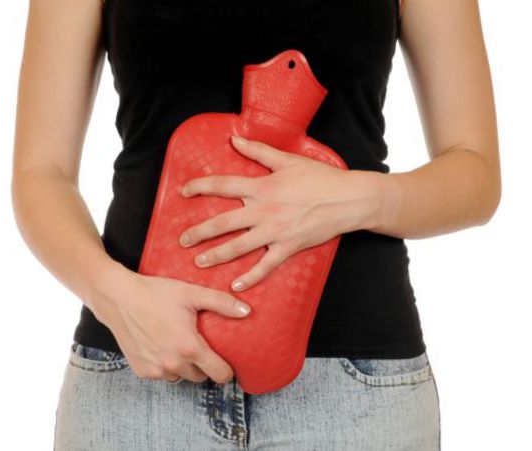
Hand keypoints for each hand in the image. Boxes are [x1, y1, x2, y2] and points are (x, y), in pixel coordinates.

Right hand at [91, 266, 251, 384]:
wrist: (118, 297)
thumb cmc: (156, 293)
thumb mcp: (191, 293)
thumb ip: (221, 303)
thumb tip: (247, 311)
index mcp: (189, 347)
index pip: (219, 374)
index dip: (227, 370)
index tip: (226, 361)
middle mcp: (173, 364)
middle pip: (200, 377)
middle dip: (204, 365)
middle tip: (199, 344)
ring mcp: (156, 370)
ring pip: (181, 377)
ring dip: (184, 366)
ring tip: (179, 343)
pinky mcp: (141, 371)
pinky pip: (162, 374)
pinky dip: (165, 365)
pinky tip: (161, 345)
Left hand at [178, 135, 355, 291]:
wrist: (349, 199)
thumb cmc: (321, 178)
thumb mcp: (288, 160)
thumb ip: (258, 151)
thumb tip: (235, 139)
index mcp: (262, 187)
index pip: (223, 186)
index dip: (200, 187)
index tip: (184, 192)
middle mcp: (264, 210)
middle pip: (223, 222)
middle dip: (200, 232)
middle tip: (182, 240)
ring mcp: (276, 231)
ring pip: (239, 246)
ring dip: (216, 255)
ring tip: (199, 262)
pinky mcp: (289, 247)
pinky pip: (266, 266)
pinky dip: (251, 277)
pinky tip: (235, 285)